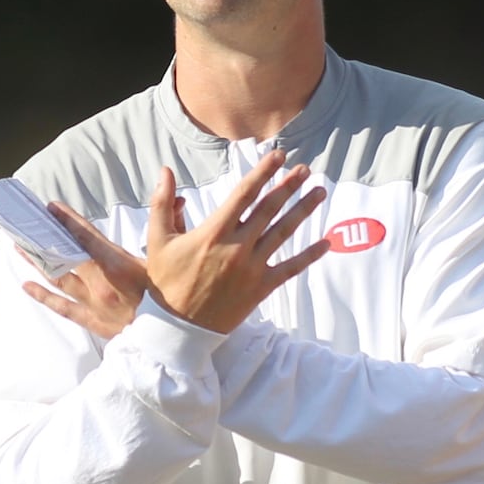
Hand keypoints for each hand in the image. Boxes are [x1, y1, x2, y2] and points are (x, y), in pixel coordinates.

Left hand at [20, 198, 185, 339]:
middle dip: (46, 237)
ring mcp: (94, 305)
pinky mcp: (94, 322)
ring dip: (38, 262)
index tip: (51, 207)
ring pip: (58, 279)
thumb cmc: (177, 299)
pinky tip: (27, 286)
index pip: (85, 236)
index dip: (67, 219)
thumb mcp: (173, 258)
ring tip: (20, 247)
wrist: (176, 342)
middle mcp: (100, 285)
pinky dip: (43, 296)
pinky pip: (62, 308)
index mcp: (118, 266)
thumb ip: (173, 224)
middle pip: (64, 256)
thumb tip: (178, 200)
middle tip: (28, 223)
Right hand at [146, 150, 328, 332]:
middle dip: (288, 186)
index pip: (244, 193)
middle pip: (269, 209)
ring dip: (303, 211)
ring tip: (320, 192)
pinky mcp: (261, 288)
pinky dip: (309, 256)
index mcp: (214, 231)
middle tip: (304, 169)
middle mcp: (237, 246)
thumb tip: (165, 170)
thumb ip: (162, 203)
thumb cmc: (167, 281)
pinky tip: (326, 243)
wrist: (177, 327)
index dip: (263, 172)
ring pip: (283, 233)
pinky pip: (290, 269)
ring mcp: (252, 268)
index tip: (278, 156)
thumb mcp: (157, 240)